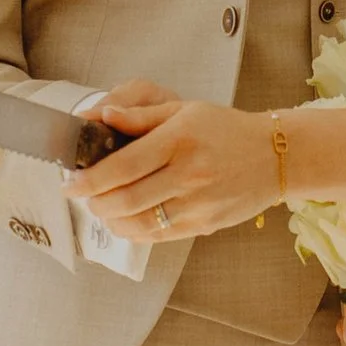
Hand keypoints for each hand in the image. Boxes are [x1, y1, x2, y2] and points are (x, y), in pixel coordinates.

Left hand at [72, 93, 275, 240]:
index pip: (123, 166)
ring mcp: (198, 204)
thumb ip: (140, 116)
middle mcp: (189, 174)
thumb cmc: (226, 130)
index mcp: (180, 140)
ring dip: (111, 220)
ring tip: (101, 209)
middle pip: (126, 199)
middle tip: (82, 197)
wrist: (275, 156)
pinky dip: (133, 232)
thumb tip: (101, 117)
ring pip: (140, 223)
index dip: (90, 179)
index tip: (70, 183)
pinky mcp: (204, 225)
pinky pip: (159, 236)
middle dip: (94, 202)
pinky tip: (124, 222)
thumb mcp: (184, 110)